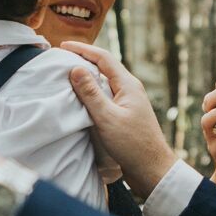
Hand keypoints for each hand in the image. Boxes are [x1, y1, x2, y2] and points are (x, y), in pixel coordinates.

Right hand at [62, 42, 174, 202]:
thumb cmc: (132, 145)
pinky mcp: (126, 114)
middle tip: (62, 57)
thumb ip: (91, 93)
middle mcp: (130, 89)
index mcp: (128, 85)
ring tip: (67, 74)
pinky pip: (107, 95)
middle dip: (84, 59)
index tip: (63, 45)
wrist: (152, 170)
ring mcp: (129, 101)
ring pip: (105, 81)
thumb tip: (76, 68)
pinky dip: (92, 91)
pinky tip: (81, 98)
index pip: (104, 58)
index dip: (83, 49)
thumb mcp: (107, 118)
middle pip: (105, 66)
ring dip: (88, 75)